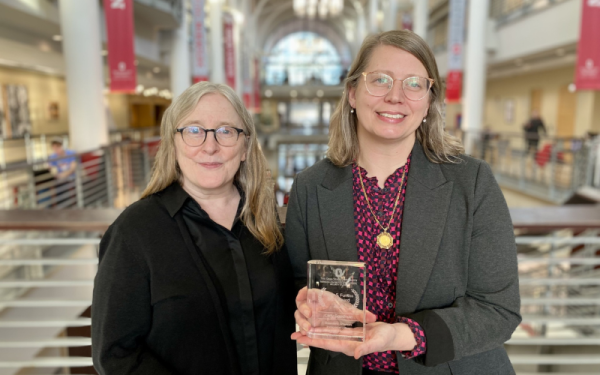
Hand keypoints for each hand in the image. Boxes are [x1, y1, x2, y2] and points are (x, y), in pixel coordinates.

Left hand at [291, 321, 416, 358]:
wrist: (393, 335)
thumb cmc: (387, 338)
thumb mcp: (378, 341)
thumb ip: (366, 347)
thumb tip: (355, 353)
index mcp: (350, 346)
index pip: (329, 344)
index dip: (315, 341)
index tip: (303, 339)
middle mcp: (346, 343)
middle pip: (324, 340)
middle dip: (310, 338)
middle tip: (295, 335)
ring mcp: (347, 338)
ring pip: (327, 336)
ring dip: (315, 333)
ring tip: (301, 331)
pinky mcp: (350, 333)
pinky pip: (334, 331)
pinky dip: (324, 328)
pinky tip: (317, 326)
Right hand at [293, 287, 375, 334]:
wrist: (348, 325)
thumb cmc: (344, 312)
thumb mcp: (352, 313)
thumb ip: (360, 315)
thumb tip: (372, 317)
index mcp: (321, 297)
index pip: (307, 291)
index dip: (303, 292)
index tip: (304, 295)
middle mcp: (313, 305)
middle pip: (300, 305)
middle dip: (302, 311)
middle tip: (310, 316)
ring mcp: (309, 315)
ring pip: (299, 317)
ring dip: (301, 323)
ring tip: (307, 330)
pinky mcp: (309, 324)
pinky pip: (302, 327)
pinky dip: (300, 332)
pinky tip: (299, 338)